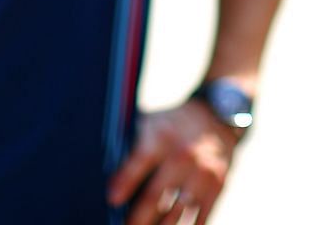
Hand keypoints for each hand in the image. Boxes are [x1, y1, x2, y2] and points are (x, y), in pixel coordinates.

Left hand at [107, 101, 237, 224]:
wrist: (216, 115)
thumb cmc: (174, 122)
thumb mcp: (151, 124)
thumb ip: (133, 148)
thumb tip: (111, 180)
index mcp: (162, 137)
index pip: (139, 163)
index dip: (124, 184)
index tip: (112, 201)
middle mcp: (183, 156)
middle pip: (156, 196)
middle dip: (138, 218)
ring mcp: (202, 174)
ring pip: (177, 213)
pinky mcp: (218, 187)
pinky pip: (200, 216)